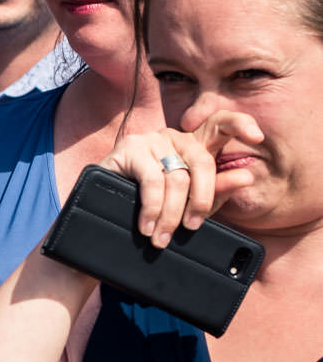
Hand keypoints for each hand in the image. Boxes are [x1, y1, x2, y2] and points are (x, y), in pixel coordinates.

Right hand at [97, 111, 262, 247]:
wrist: (103, 219)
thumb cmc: (152, 210)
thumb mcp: (190, 205)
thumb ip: (217, 191)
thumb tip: (246, 176)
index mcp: (195, 146)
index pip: (221, 123)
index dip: (240, 124)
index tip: (257, 137)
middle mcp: (174, 136)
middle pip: (202, 160)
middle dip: (200, 200)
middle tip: (191, 228)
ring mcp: (151, 139)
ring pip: (176, 177)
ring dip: (171, 214)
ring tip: (163, 238)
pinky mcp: (129, 147)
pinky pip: (152, 180)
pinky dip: (152, 208)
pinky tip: (147, 225)